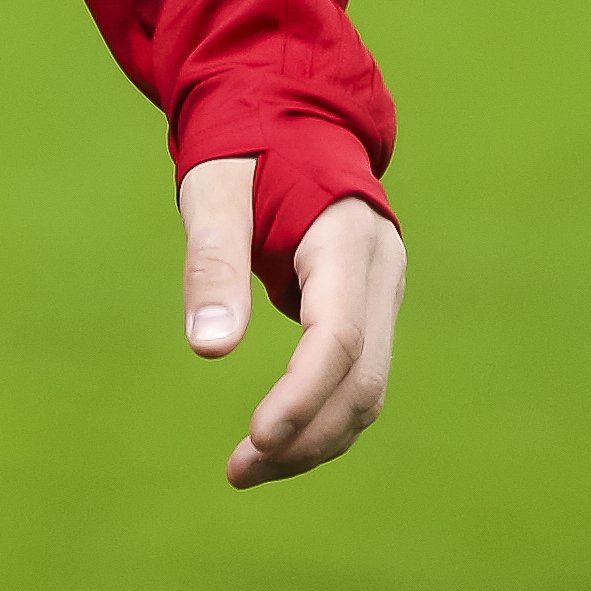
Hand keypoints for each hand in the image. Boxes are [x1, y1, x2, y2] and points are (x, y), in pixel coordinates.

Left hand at [178, 158, 403, 488]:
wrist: (292, 119)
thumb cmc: (246, 149)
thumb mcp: (214, 191)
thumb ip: (212, 261)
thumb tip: (208, 348)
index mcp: (348, 239)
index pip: (339, 337)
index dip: (303, 395)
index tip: (257, 439)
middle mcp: (381, 274)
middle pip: (363, 380)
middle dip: (306, 436)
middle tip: (238, 471)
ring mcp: (383, 296)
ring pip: (367, 392)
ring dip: (314, 440)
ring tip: (246, 470)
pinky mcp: (369, 312)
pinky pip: (356, 380)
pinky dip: (320, 418)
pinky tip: (274, 442)